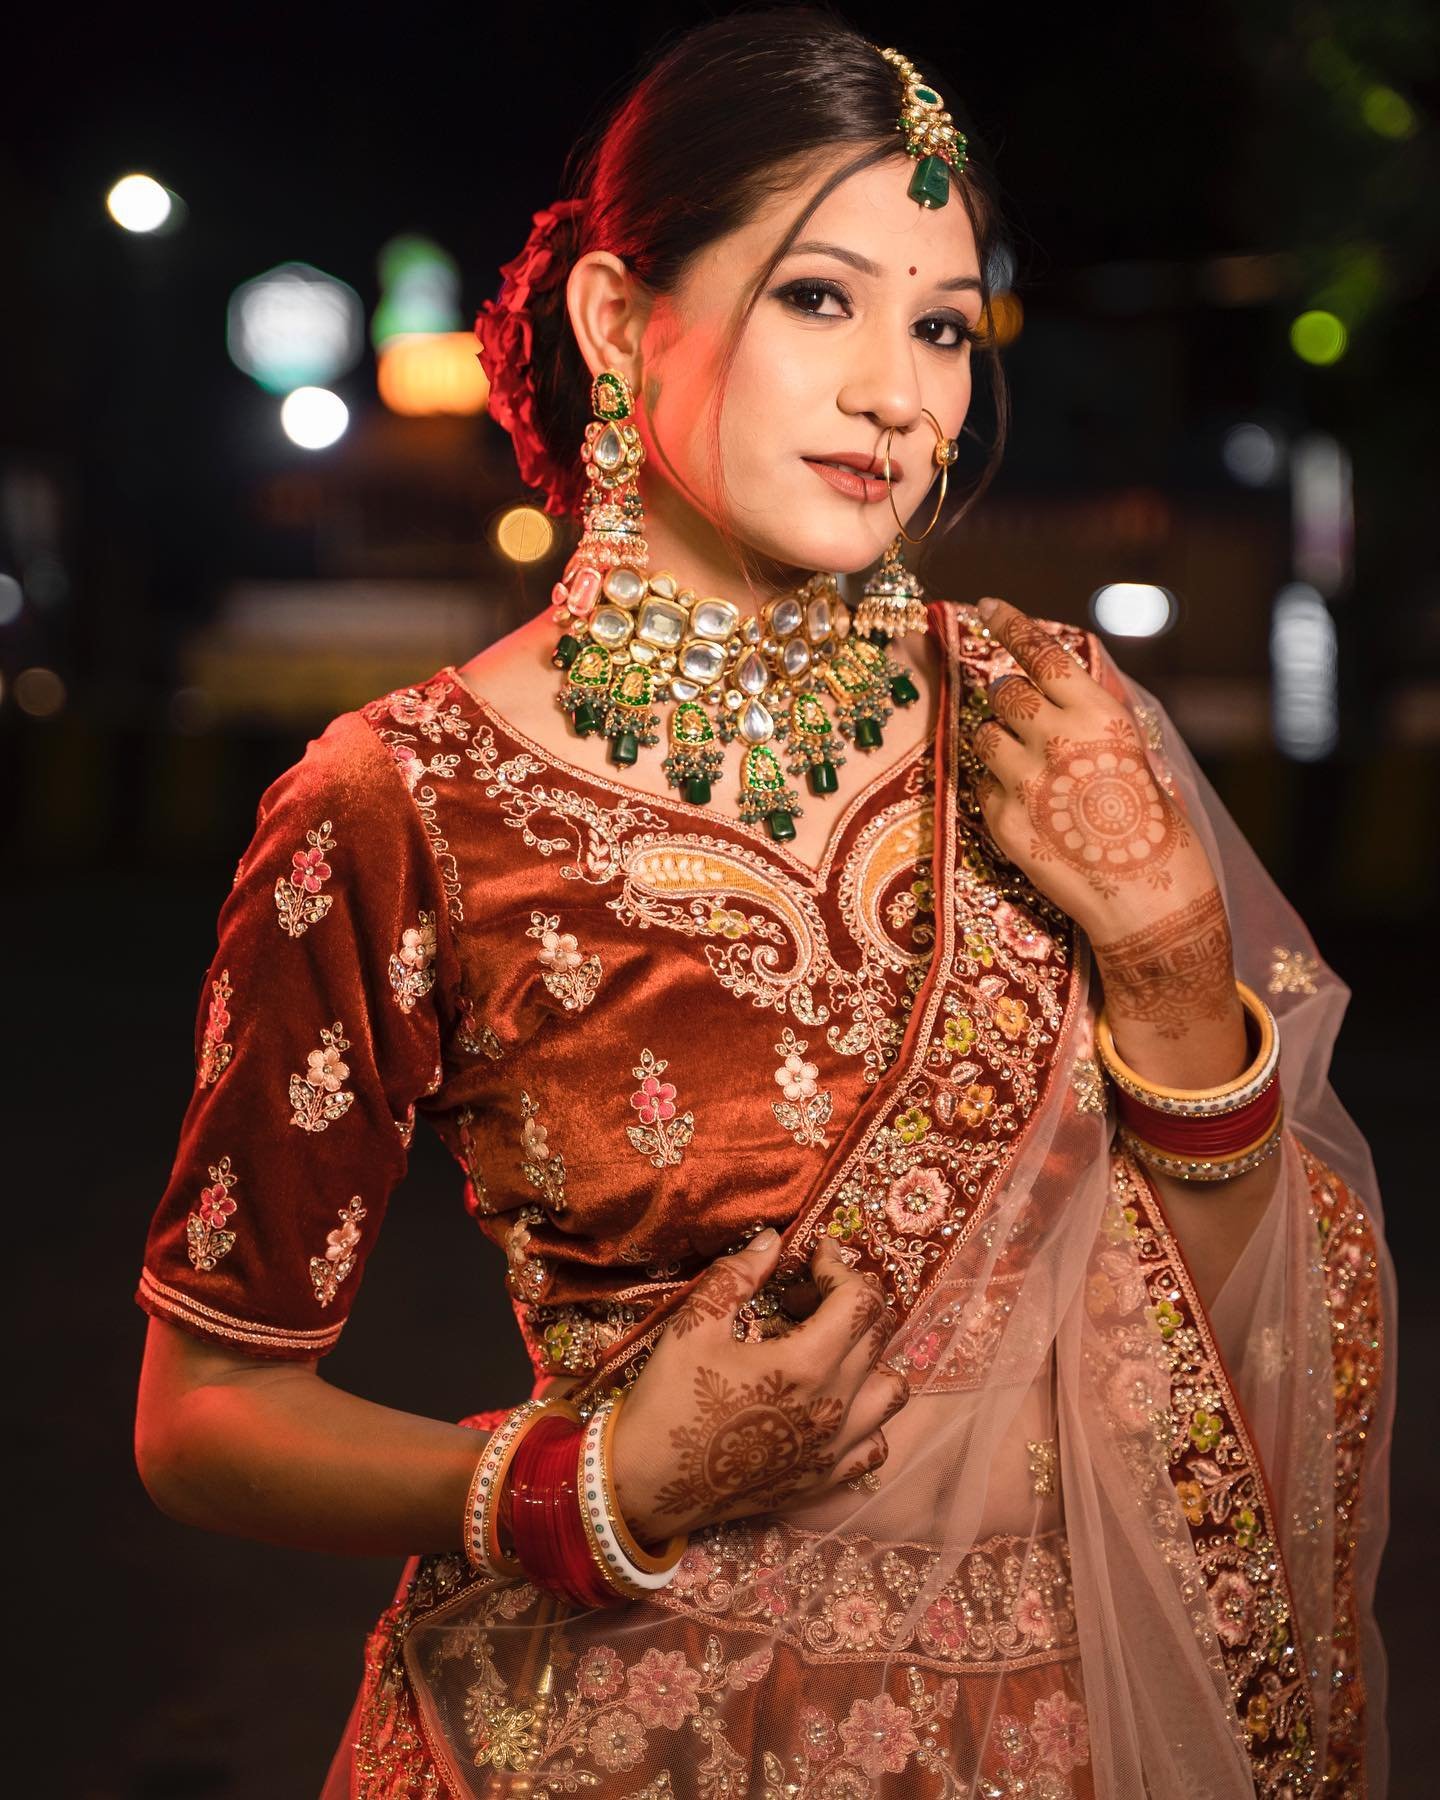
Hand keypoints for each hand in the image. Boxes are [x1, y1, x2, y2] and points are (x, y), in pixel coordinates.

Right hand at [608, 1231, 907, 1543]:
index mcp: (806, 1365)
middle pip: (878, 1337)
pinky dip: (867, 1417)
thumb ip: (737, 1275)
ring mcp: (835, 1450)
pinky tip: (833, 1404)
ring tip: (831, 1348)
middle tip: (806, 1296)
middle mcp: (834, 1408)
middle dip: (849, 1302)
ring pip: (891, 1392)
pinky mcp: (825, 1480)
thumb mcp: (694, 1324)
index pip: (858, 1301)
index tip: (816, 1256)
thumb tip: (771, 1241)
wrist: (647, 1484)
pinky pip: (875, 1444)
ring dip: (871, 1358)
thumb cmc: (669, 1399)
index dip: (840, 1268)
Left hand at [971, 597, 1218, 942]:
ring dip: (999, 744)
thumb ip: (1090, 721)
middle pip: (1004, 693)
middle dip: (1011, 700)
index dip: (1011, 624)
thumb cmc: (1154, 828)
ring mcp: (1023, 781)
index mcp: (1097, 716)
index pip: (1041, 653)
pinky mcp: (1002, 821)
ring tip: (1031, 772)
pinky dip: (999, 792)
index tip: (987, 605)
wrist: (1148, 902)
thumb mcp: (1134, 757)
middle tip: (1029, 724)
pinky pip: (982, 787)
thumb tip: (1054, 692)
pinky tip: (1033, 814)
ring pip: (983, 736)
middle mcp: (1055, 740)